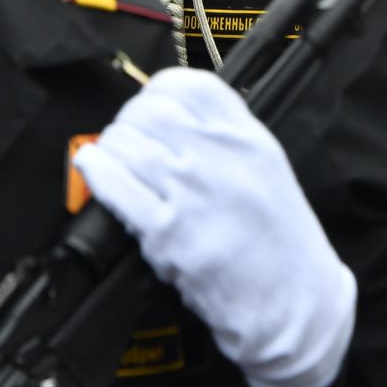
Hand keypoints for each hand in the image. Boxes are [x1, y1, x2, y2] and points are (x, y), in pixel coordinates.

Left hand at [73, 69, 353, 386]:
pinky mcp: (168, 232)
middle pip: (152, 110)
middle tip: (127, 136)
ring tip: (110, 155)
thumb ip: (228, 137)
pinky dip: (97, 170)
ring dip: (110, 146)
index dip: (158, 91)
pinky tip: (93, 167)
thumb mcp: (267, 168)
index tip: (149, 105)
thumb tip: (173, 117)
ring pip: (129, 143)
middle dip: (129, 119)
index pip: (191, 85)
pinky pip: (116, 186)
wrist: (293, 302)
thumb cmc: (281, 242)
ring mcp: (194, 192)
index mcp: (249, 138)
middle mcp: (222, 157)